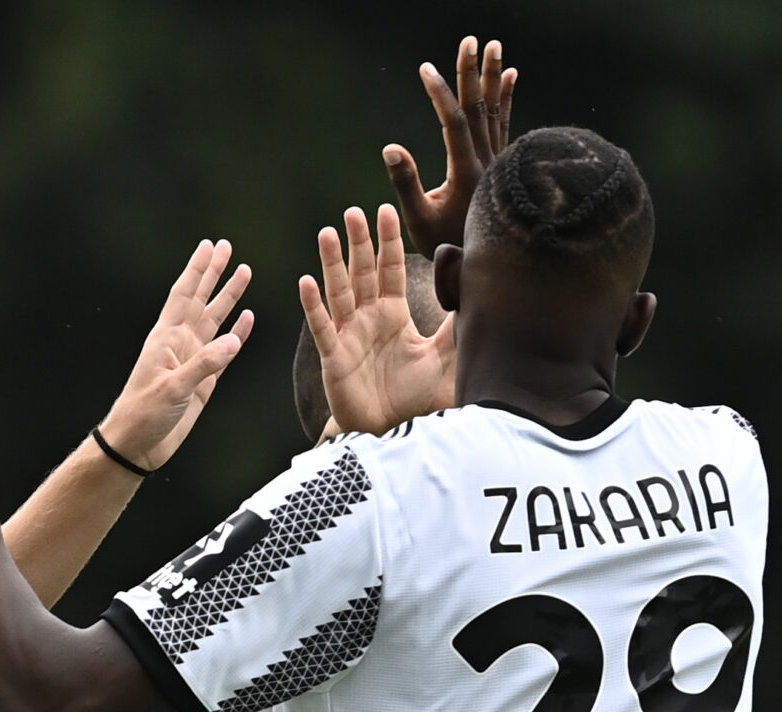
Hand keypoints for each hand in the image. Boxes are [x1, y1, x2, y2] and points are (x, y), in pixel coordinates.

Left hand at [96, 239, 255, 470]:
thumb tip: (234, 341)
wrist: (138, 445)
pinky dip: (237, 334)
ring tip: (244, 273)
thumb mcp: (173, 388)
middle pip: (200, 299)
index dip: (197, 270)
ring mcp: (192, 360)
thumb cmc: (143, 413)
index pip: (184, 295)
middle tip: (227, 247)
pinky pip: (224, 351)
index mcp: (166, 338)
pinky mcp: (202, 381)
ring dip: (229, 297)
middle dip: (214, 273)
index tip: (209, 246)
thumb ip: (204, 365)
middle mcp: (179, 343)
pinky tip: (247, 319)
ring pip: (215, 320)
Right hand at [298, 204, 455, 435]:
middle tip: (353, 211)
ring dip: (332, 263)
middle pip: (362, 273)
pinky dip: (314, 306)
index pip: (391, 269)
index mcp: (393, 314)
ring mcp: (348, 336)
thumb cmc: (412, 396)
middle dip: (358, 242)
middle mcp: (368, 319)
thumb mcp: (443, 357)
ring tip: (326, 232)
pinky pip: (323, 327)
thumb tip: (474, 291)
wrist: (389, 432)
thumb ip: (454, 326)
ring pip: (339, 292)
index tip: (385, 210)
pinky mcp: (334, 358)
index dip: (388, 242)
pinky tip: (306, 282)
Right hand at [382, 36, 517, 253]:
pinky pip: (505, 124)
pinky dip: (507, 99)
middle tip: (470, 41)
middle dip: (473, 73)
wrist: (484, 268)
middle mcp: (487, 163)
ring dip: (493, 77)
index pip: (454, 122)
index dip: (441, 94)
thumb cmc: (445, 247)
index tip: (426, 69)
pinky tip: (511, 77)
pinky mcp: (501, 164)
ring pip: (496, 111)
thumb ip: (406, 183)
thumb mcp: (418, 220)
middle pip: (480, 108)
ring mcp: (497, 162)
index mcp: (467, 172)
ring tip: (494, 47)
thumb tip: (391, 147)